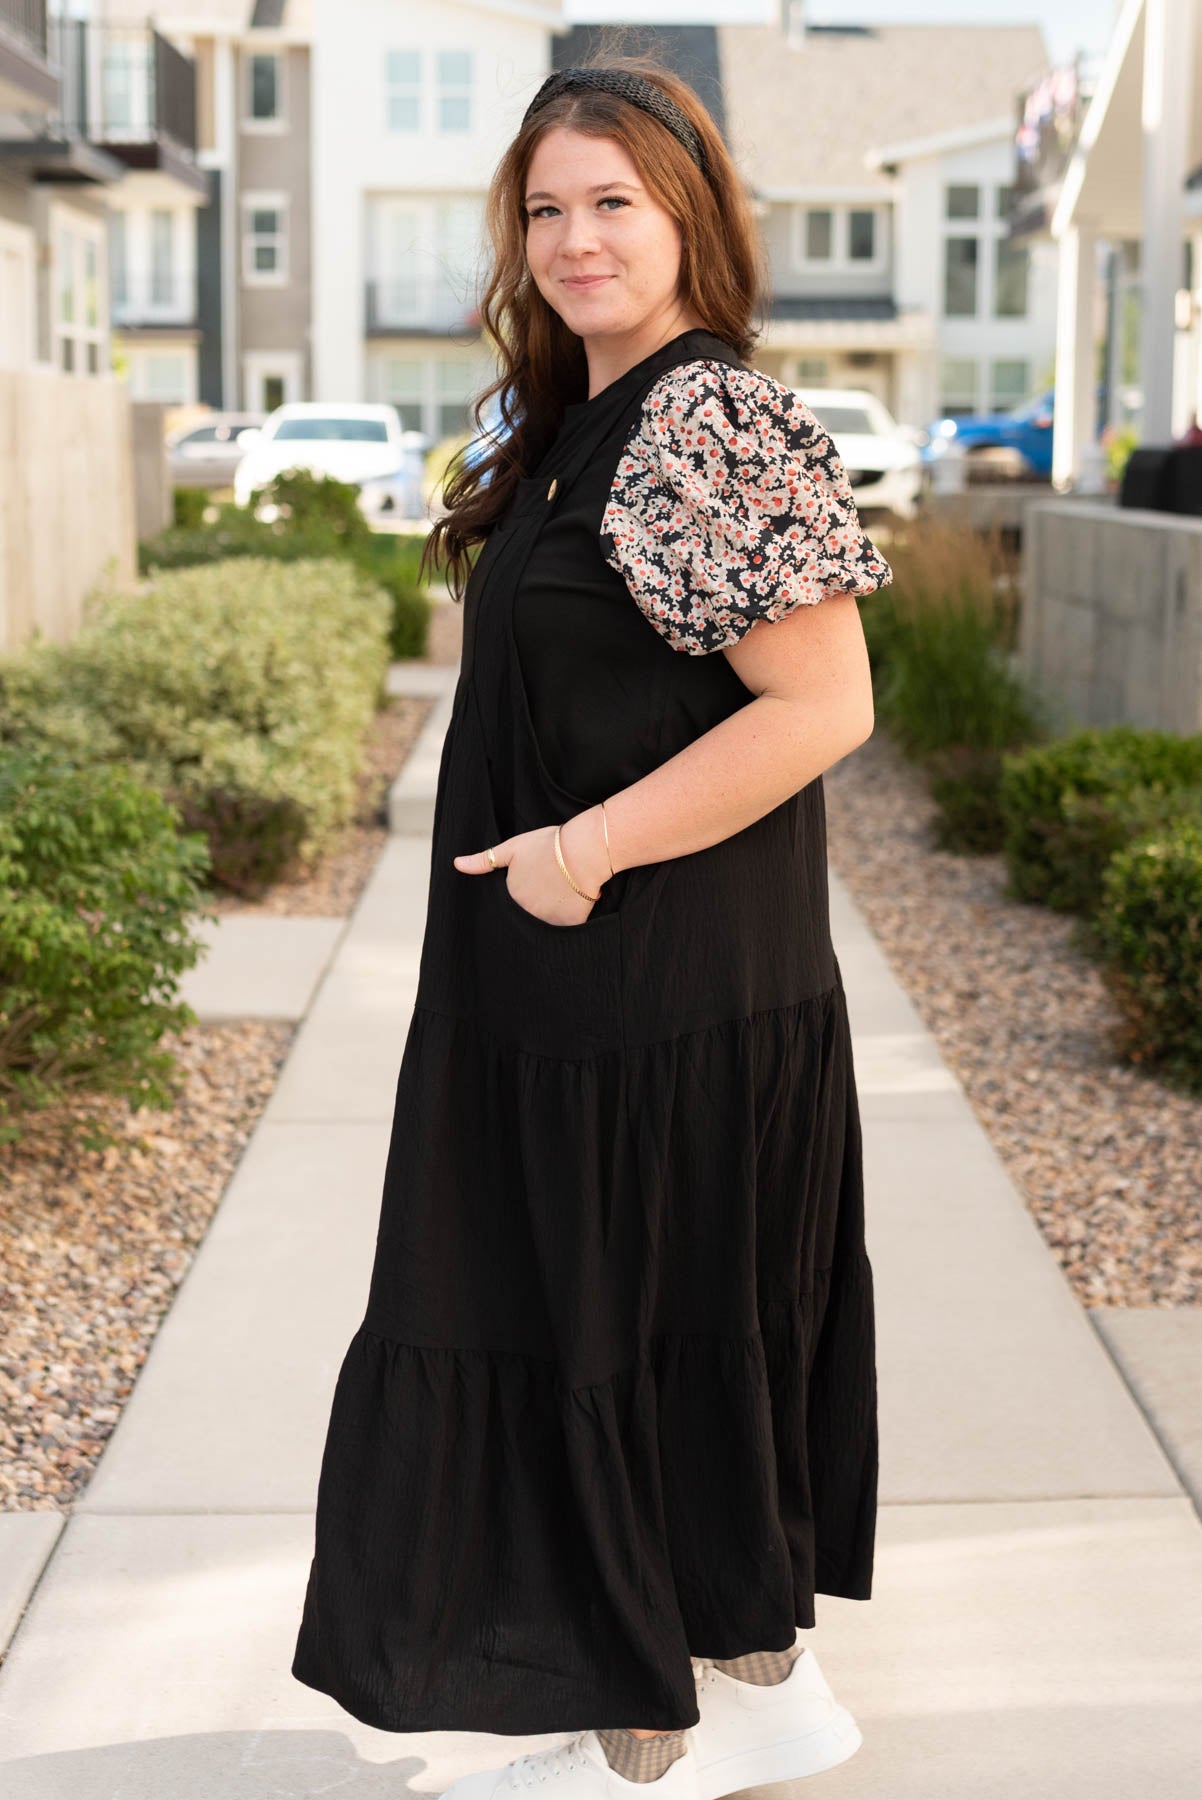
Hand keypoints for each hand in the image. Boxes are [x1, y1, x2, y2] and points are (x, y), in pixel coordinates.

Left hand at [453, 818, 604, 926]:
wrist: (582, 851)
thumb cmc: (548, 845)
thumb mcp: (512, 848)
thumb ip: (484, 860)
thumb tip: (456, 864)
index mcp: (511, 896)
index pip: (513, 901)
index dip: (525, 890)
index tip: (536, 880)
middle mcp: (526, 913)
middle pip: (528, 913)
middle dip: (537, 903)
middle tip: (551, 885)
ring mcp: (548, 921)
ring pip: (547, 922)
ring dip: (552, 912)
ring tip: (564, 891)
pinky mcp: (570, 925)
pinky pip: (568, 927)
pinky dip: (571, 917)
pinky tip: (575, 901)